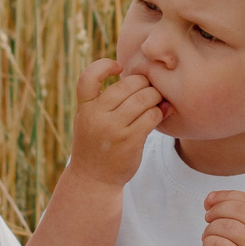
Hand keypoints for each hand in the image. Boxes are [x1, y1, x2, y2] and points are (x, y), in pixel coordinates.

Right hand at [68, 60, 164, 187]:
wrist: (93, 179)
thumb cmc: (95, 145)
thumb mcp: (88, 120)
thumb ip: (104, 100)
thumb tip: (143, 79)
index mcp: (84, 108)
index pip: (88, 77)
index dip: (104, 66)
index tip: (118, 67)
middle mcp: (96, 116)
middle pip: (127, 85)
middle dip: (143, 83)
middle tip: (149, 89)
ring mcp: (113, 129)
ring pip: (143, 99)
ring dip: (155, 97)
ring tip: (157, 101)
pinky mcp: (130, 141)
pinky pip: (151, 116)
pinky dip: (159, 112)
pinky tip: (159, 114)